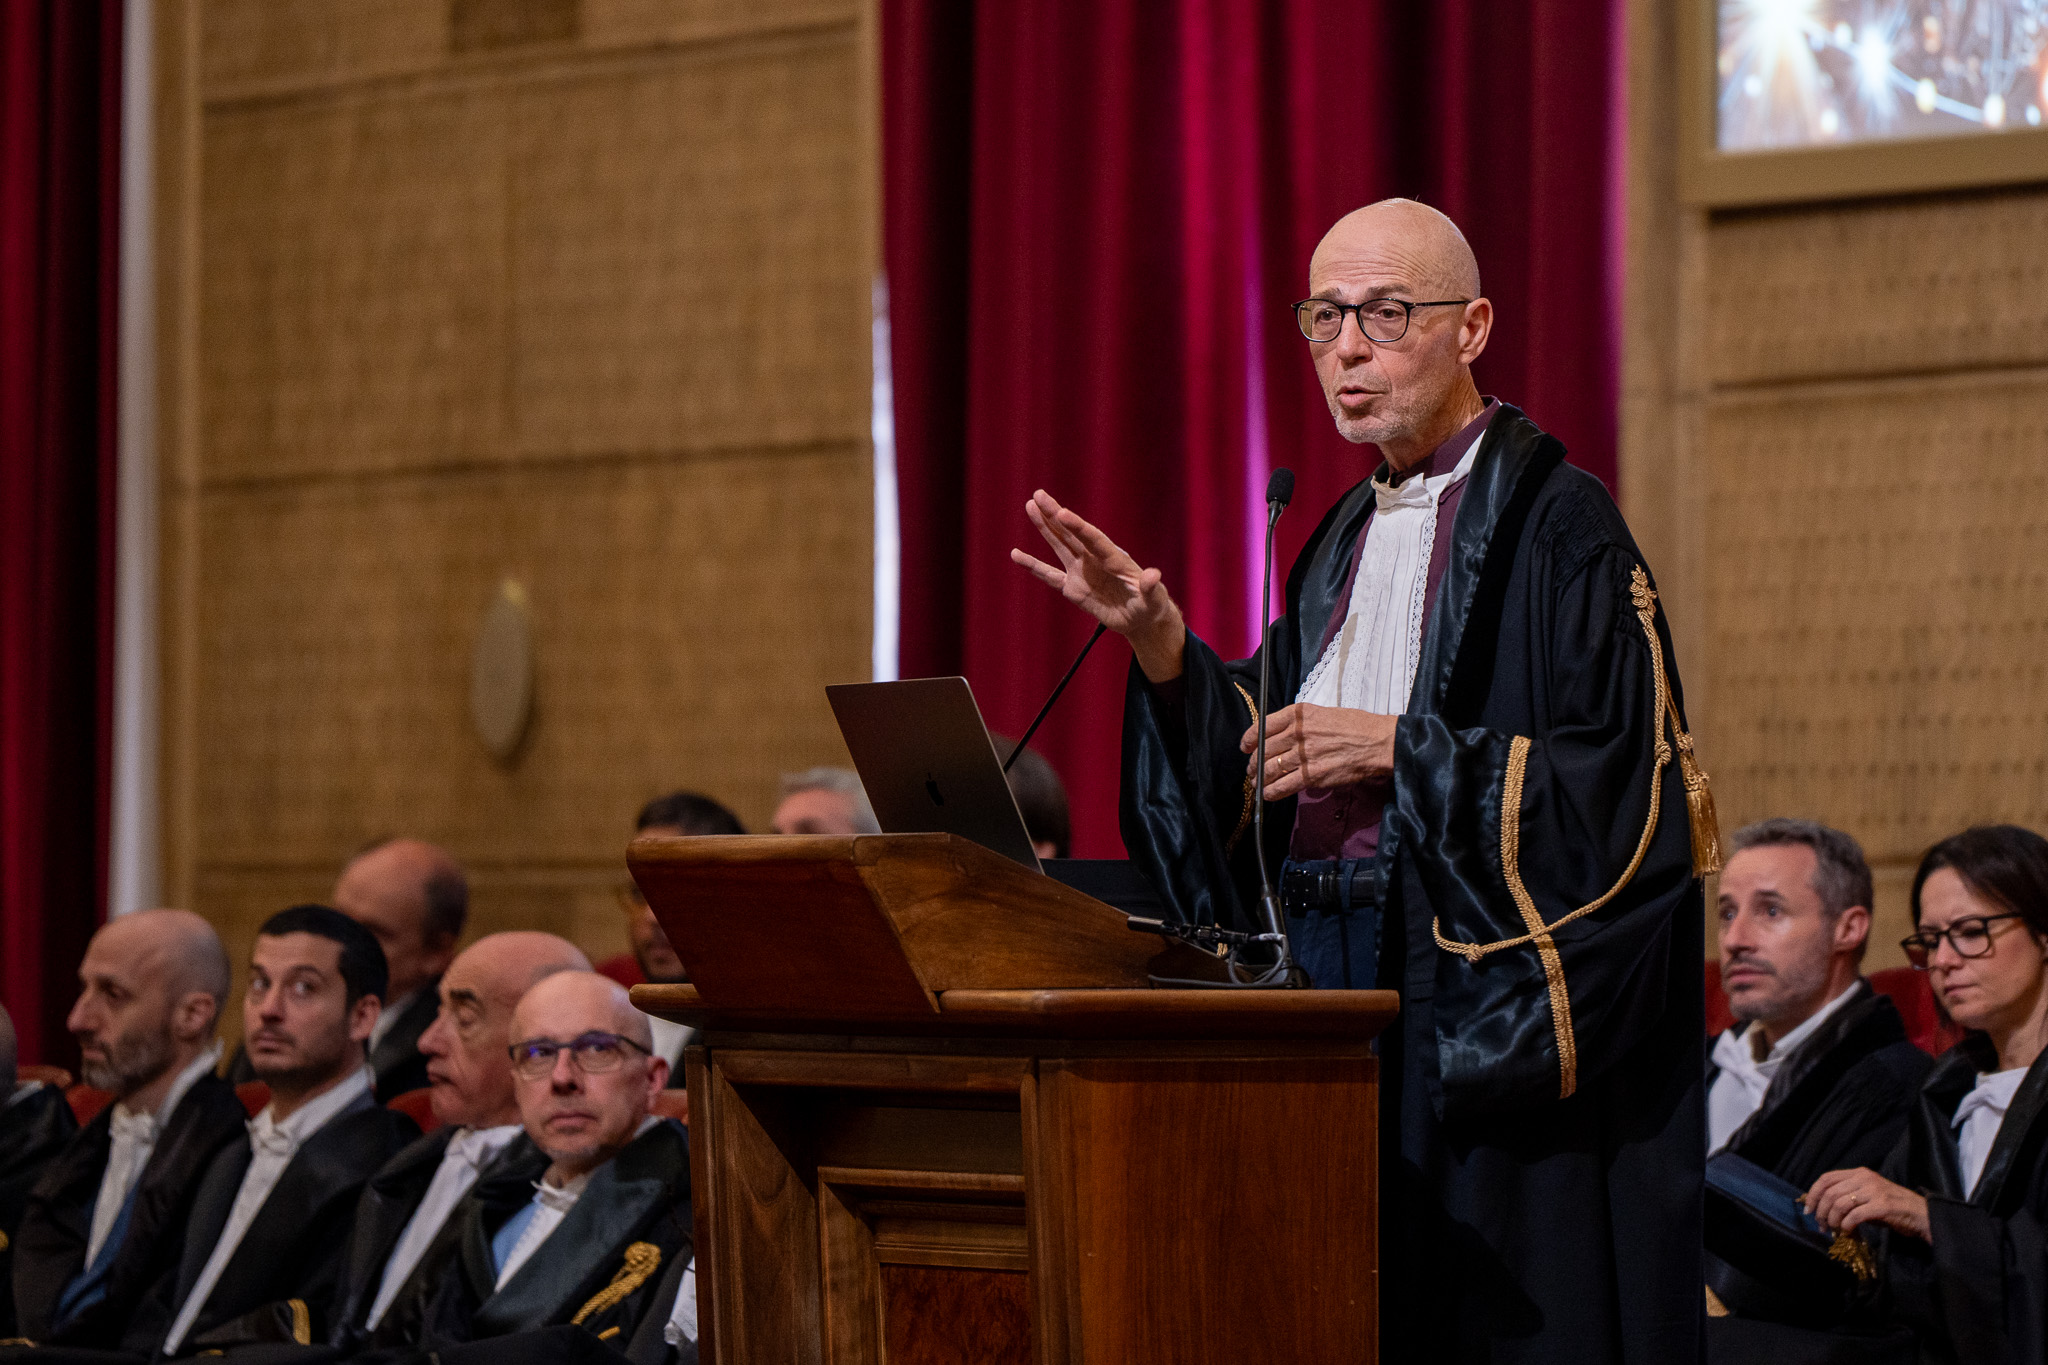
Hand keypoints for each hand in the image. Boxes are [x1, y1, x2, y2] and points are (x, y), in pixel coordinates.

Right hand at [1011, 490, 1184, 681]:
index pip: (1093, 538)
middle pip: (1071, 533)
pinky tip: (1015, 555)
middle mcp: (1094, 559)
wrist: (1140, 618)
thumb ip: (1151, 587)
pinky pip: (1048, 575)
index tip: (1061, 513)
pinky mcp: (1072, 587)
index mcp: (1114, 558)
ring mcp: (1081, 571)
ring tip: (1030, 506)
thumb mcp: (1154, 599)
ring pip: (1059, 545)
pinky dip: (1032, 565)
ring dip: (1045, 526)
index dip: (1077, 526)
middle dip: (1055, 514)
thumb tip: (1153, 575)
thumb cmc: (1151, 605)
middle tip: (1039, 495)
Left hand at [1241, 704, 1395, 800]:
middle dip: (1253, 763)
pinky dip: (1272, 792)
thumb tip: (1282, 737)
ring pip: (1270, 769)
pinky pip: (1284, 786)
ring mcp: (1304, 754)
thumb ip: (1301, 723)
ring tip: (1257, 784)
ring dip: (1259, 779)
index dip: (1249, 739)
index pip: (1263, 726)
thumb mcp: (1324, 713)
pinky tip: (1267, 794)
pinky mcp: (1313, 775)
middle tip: (1251, 770)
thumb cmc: (1357, 726)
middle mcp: (1298, 732)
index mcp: (1299, 714)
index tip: (1245, 747)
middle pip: (1263, 750)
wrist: (1379, 742)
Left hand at [1804, 1168, 1930, 1242]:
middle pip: (1830, 1193)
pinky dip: (1847, 1226)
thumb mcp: (1868, 1196)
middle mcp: (1865, 1178)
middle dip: (1821, 1212)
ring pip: (1839, 1204)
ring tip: (1835, 1231)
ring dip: (1833, 1221)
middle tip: (1822, 1226)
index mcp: (1859, 1173)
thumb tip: (1823, 1209)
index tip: (1808, 1210)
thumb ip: (1848, 1196)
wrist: (1922, 1215)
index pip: (1826, 1178)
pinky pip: (1855, 1216)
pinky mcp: (1882, 1206)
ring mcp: (1874, 1191)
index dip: (1813, 1194)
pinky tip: (1849, 1232)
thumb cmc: (1893, 1208)